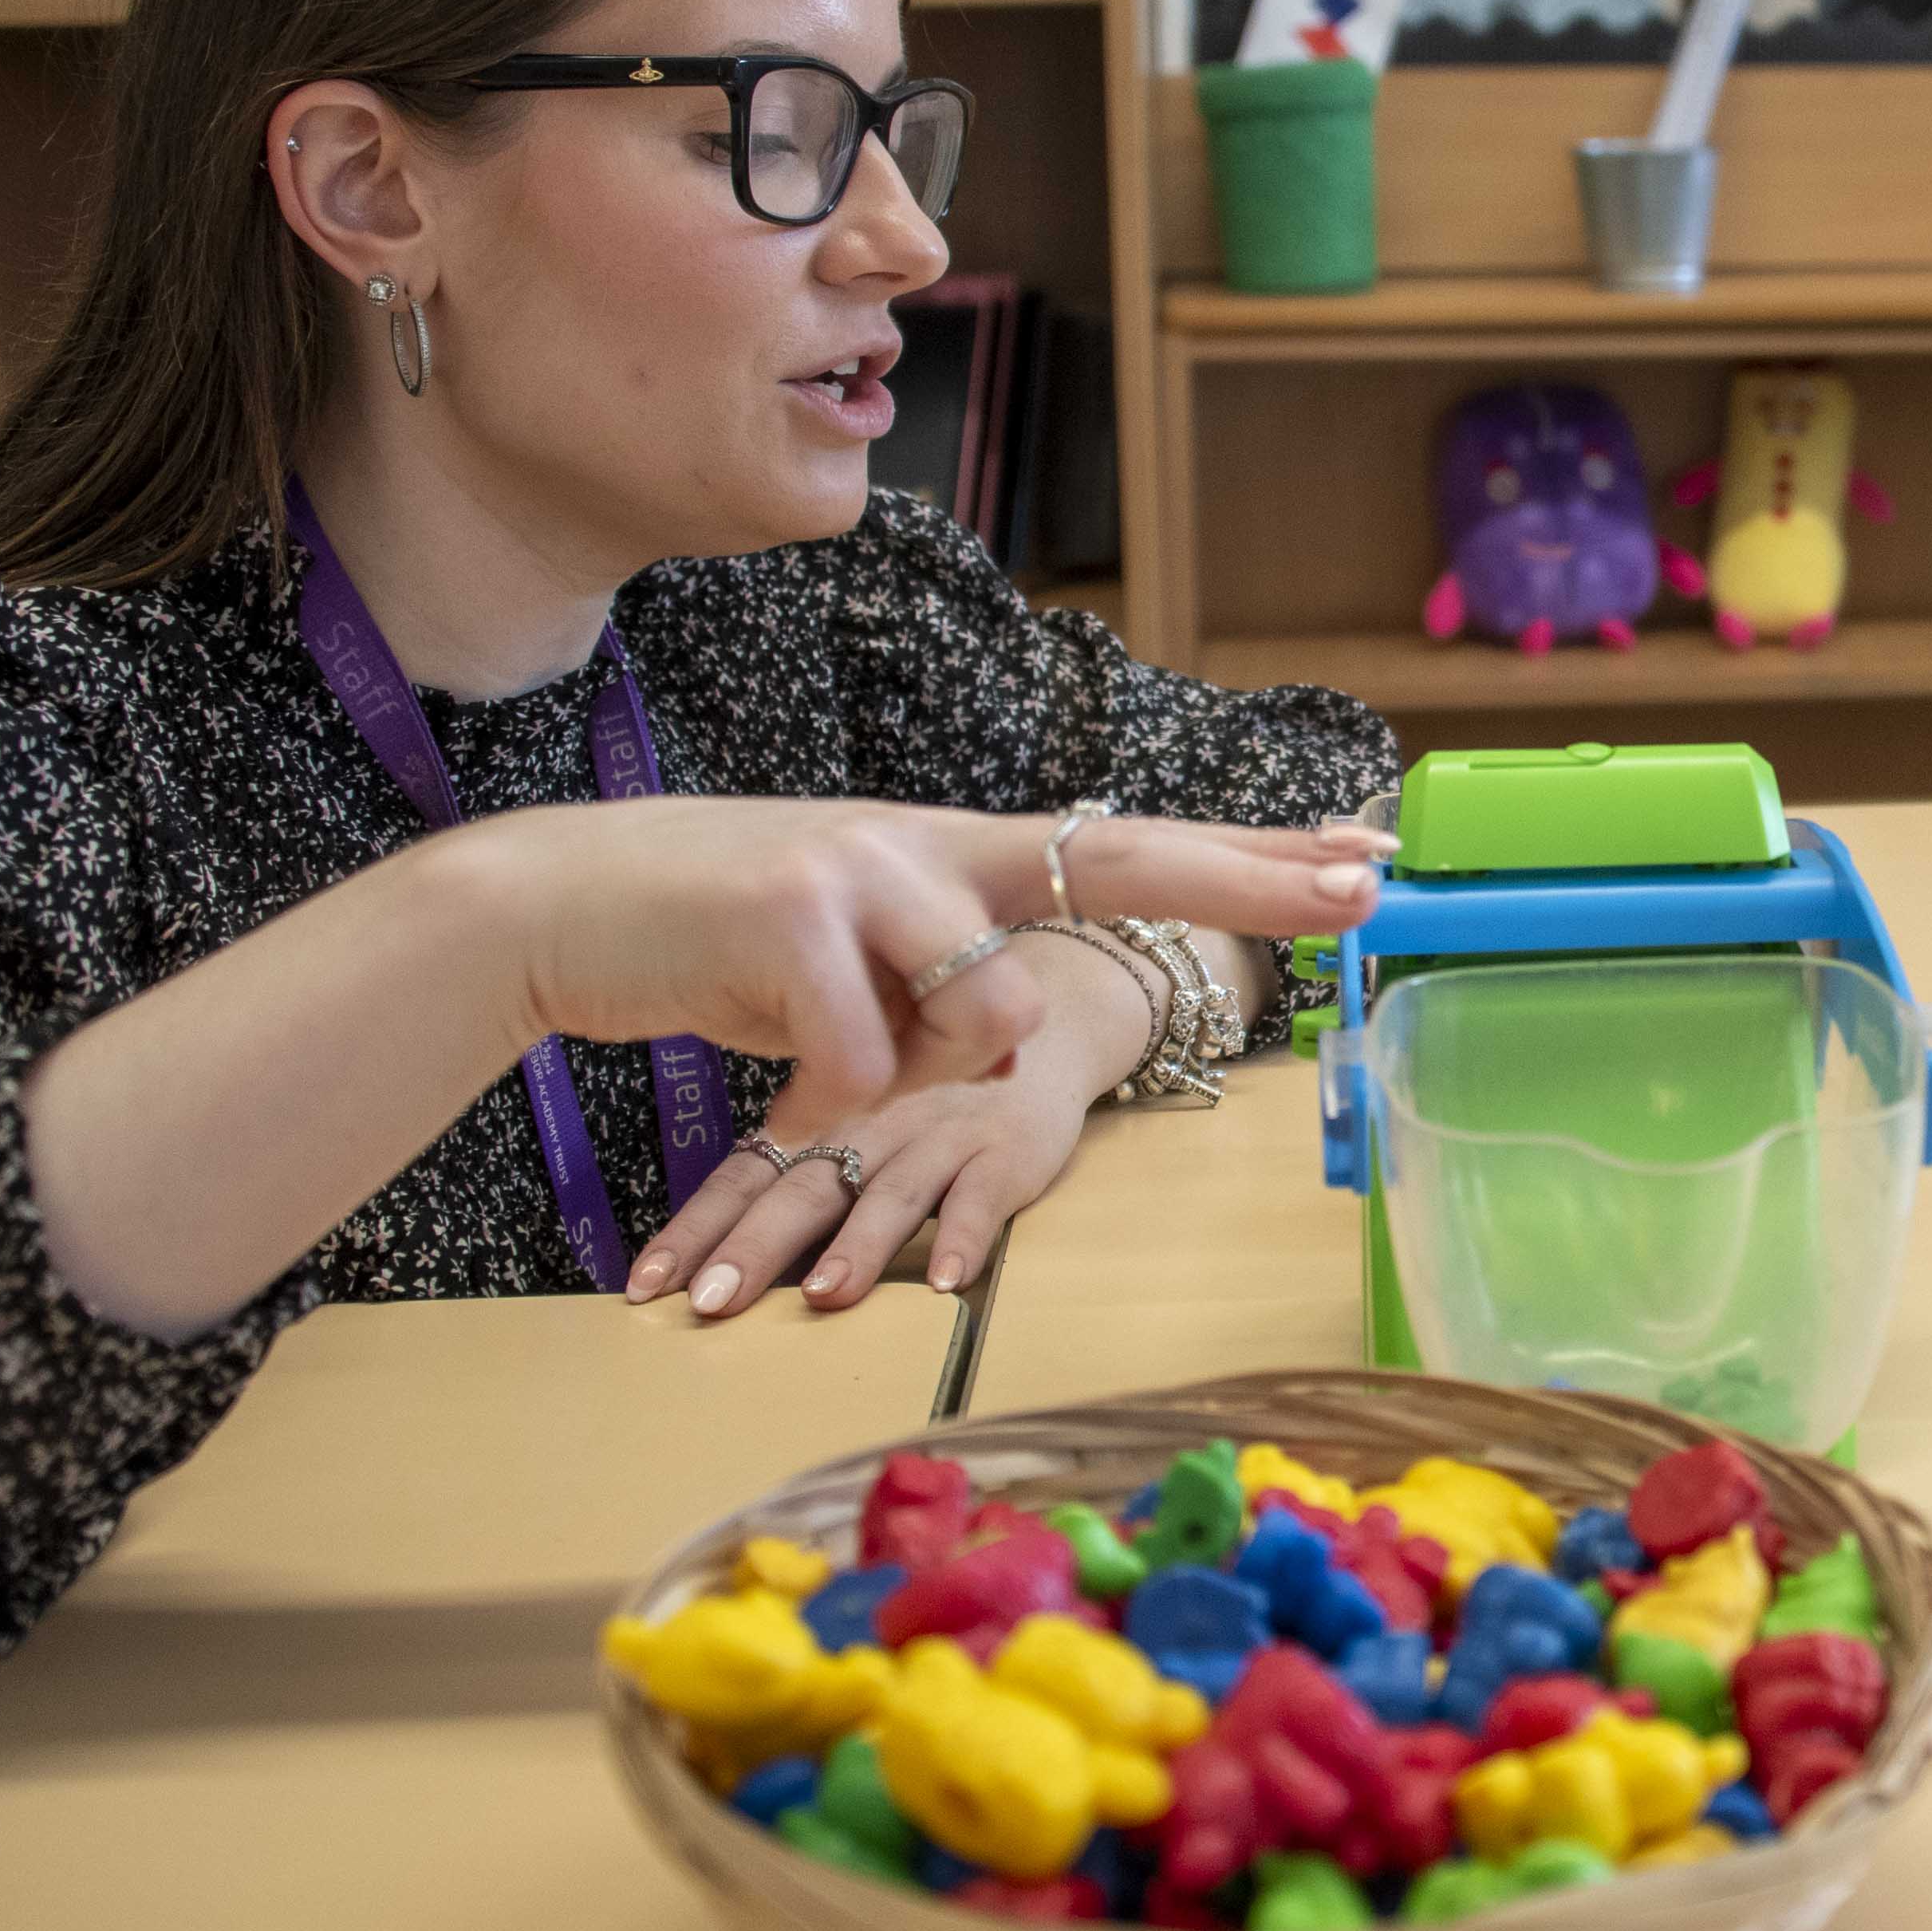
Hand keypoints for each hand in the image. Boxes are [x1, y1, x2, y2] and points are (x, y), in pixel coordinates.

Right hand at [471, 798, 1374, 1143]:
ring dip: (900, 1066)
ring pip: (974, 1014)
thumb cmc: (723, 943)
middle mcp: (928, 841)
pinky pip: (865, 1065)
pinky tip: (757, 1049)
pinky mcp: (794, 925)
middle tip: (1369, 883)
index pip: (1134, 844)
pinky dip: (817, 1090)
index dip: (1252, 855)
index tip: (1367, 852)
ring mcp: (866, 870)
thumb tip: (1018, 1034)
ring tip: (807, 1041)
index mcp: (952, 848)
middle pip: (1124, 861)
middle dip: (1256, 878)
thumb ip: (950, 980)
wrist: (562, 905)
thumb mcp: (858, 948)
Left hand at [628, 926, 1161, 1315]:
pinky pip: (985, 1198)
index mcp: (825, 1119)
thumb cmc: (934, 1085)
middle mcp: (872, 1128)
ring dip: (859, 1247)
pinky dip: (967, 1236)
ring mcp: (940, 1139)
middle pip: (803, 1191)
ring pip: (891, 1194)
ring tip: (824, 1296)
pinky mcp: (1006, 1154)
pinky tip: (949, 1280)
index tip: (645, 1284)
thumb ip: (802, 1158)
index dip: (696, 1230)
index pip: (746, 1175)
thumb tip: (719, 1240)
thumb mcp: (859, 1108)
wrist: (1042, 1023)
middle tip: (711, 1304)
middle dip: (753, 1248)